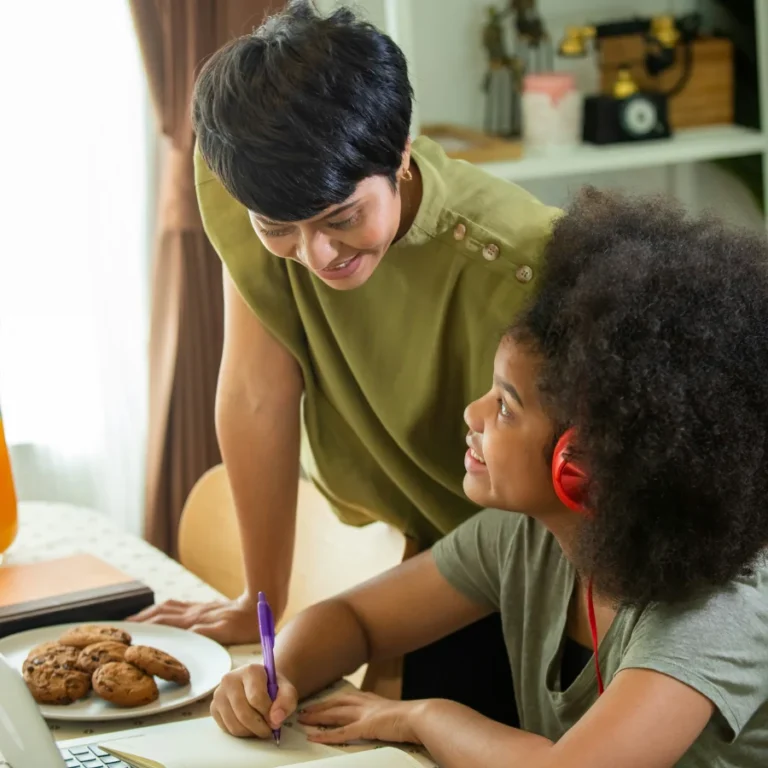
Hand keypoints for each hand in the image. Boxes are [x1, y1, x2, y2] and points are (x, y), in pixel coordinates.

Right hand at [127, 594, 261, 643]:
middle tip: (123, 626)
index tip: (127, 629)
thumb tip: (185, 632)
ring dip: (150, 613)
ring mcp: (197, 608)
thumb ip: (206, 631)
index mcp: (195, 620)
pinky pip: (177, 607)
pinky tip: (161, 613)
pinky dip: (163, 609)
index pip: (164, 622)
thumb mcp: (227, 631)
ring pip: (167, 608)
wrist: (258, 605)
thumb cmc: (245, 624)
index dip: (145, 625)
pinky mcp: (204, 607)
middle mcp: (192, 613)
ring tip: (135, 619)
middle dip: (142, 619)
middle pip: (161, 613)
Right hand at [211, 664, 298, 738]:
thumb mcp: (287, 690)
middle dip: (260, 727)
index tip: (275, 719)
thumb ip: (286, 701)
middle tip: (269, 729)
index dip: (268, 713)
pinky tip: (248, 725)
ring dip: (250, 732)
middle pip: (244, 714)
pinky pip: (226, 729)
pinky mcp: (214, 707)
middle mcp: (230, 679)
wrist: (261, 684)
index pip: (256, 698)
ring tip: (260, 726)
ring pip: (234, 725)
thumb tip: (276, 719)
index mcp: (250, 670)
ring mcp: (219, 693)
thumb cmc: (274, 687)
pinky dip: (240, 732)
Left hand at [298, 691, 422, 745]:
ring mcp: (364, 714)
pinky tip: (314, 737)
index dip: (333, 701)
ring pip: (334, 714)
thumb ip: (387, 717)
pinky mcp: (365, 727)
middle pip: (336, 703)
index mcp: (373, 700)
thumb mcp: (397, 715)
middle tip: (305, 709)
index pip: (348, 698)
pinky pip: (341, 733)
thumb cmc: (414, 718)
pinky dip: (326, 735)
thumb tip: (386, 724)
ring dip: (317, 716)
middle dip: (320, 706)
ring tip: (303, 719)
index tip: (322, 702)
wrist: (420, 716)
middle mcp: (366, 703)